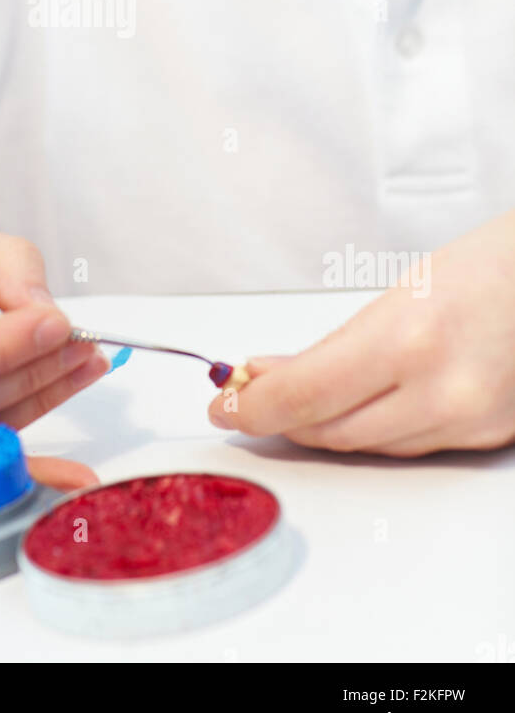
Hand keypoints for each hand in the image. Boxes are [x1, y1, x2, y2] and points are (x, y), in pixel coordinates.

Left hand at [208, 211, 514, 455]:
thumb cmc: (489, 267)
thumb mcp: (401, 293)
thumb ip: (337, 345)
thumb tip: (271, 375)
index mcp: (408, 340)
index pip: (303, 397)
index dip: (251, 408)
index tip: (224, 404)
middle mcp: (440, 392)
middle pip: (329, 432)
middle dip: (279, 417)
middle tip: (245, 398)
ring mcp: (468, 422)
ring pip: (367, 446)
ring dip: (322, 425)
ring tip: (293, 396)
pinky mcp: (486, 438)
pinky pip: (408, 445)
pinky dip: (371, 428)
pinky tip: (352, 405)